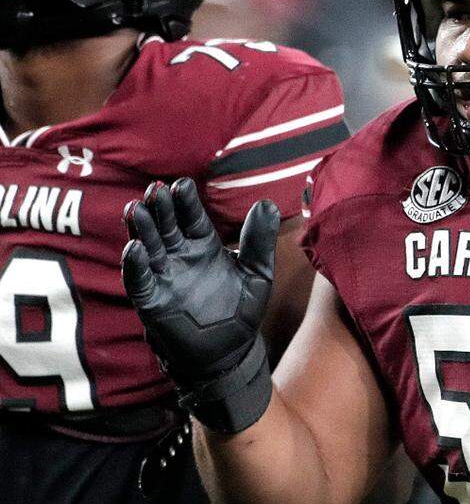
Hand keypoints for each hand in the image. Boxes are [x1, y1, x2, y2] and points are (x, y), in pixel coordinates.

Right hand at [122, 178, 277, 432]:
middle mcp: (180, 256)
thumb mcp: (258, 273)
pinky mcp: (151, 301)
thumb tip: (266, 203)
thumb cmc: (241, 312)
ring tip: (136, 208)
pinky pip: (139, 280)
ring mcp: (163, 277)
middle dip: (159, 208)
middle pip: (165, 226)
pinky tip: (134, 249)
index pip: (191, 217)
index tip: (181, 184)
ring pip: (148, 246)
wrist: (228, 355)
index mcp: (204, 245)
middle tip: (155, 190)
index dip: (185, 201)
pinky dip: (135, 265)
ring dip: (141, 229)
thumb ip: (260, 240)